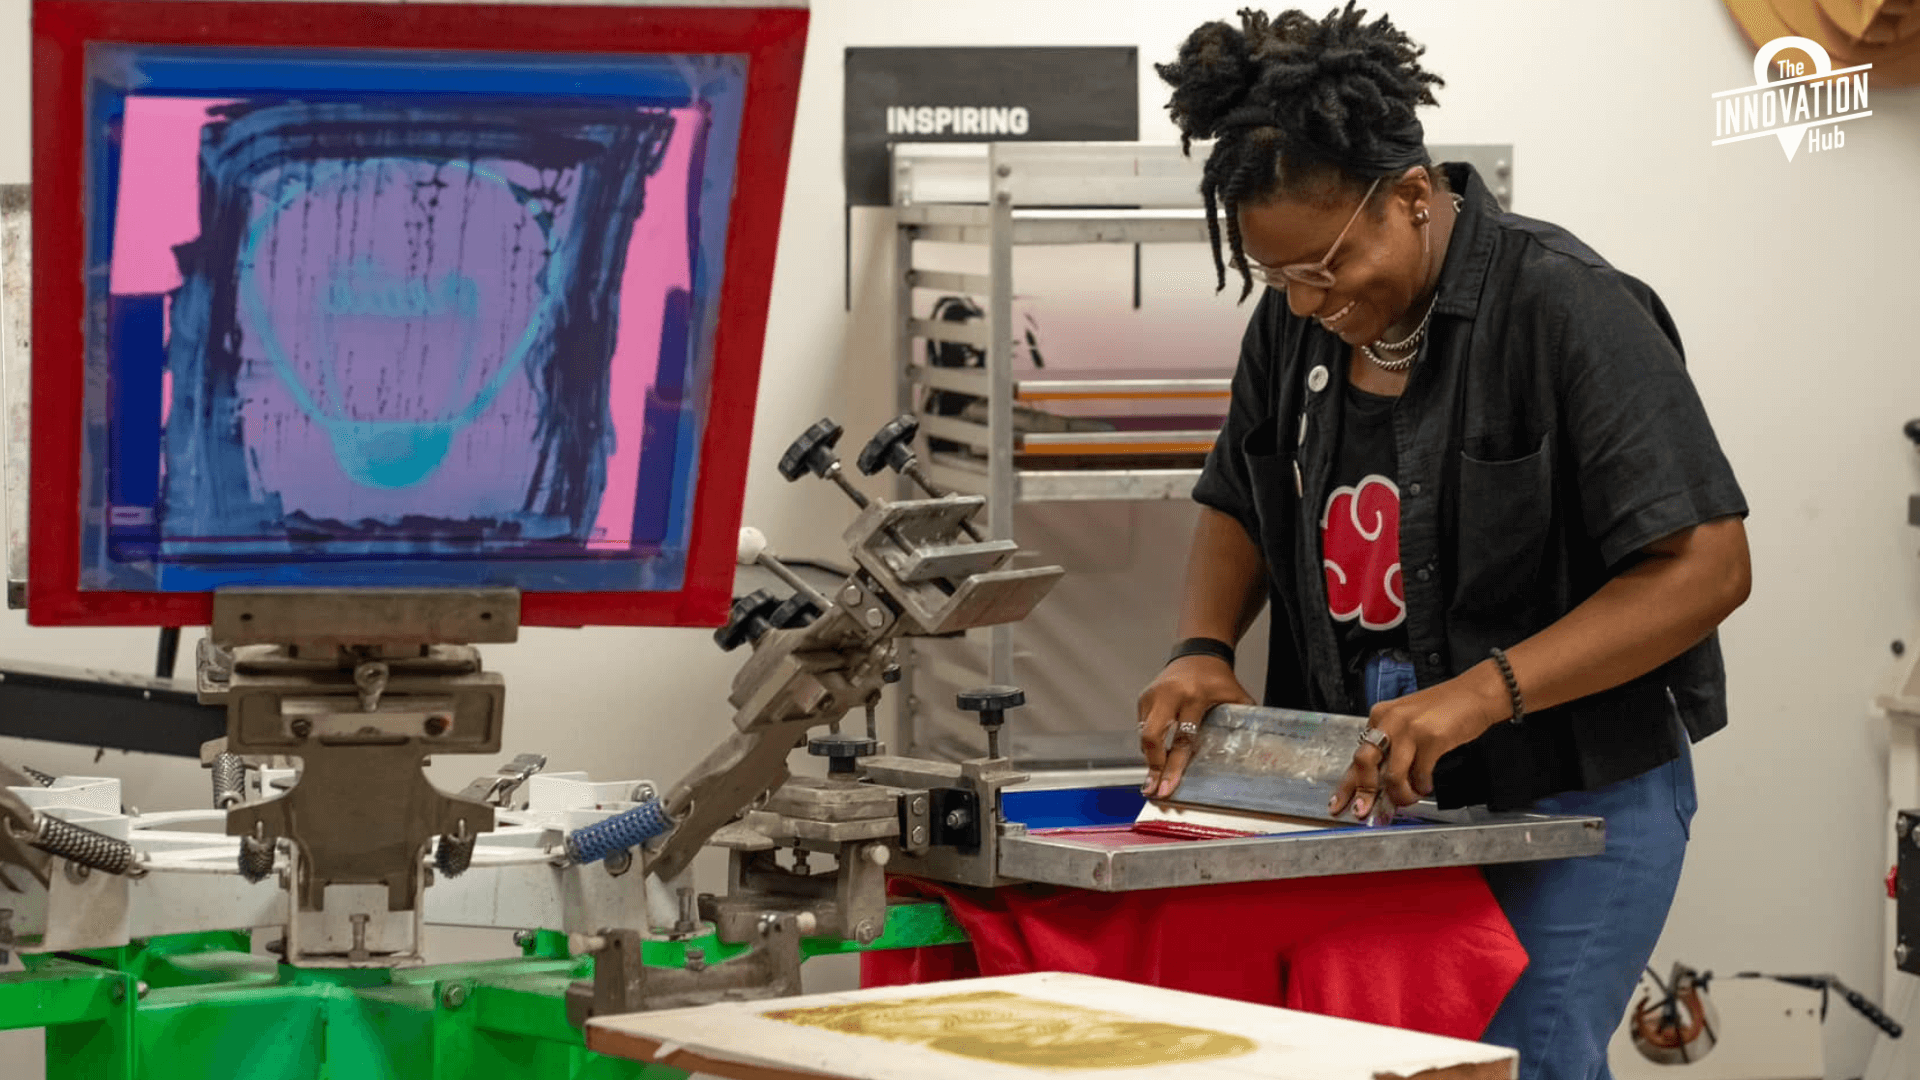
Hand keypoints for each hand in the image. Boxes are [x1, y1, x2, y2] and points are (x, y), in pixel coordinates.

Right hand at [1137, 656, 1254, 799]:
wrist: (1198, 653)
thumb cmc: (1218, 679)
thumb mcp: (1235, 697)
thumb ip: (1242, 722)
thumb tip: (1253, 754)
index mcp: (1193, 697)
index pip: (1181, 738)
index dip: (1174, 766)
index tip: (1168, 788)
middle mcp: (1168, 696)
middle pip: (1152, 738)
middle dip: (1153, 766)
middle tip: (1154, 789)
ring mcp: (1152, 696)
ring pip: (1144, 736)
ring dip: (1150, 759)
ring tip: (1153, 780)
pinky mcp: (1143, 698)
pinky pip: (1143, 728)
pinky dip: (1150, 745)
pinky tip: (1155, 759)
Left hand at [1329, 661, 1508, 820]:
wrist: (1476, 694)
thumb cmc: (1444, 709)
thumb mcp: (1408, 722)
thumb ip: (1392, 748)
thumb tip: (1380, 785)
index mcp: (1380, 716)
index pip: (1356, 755)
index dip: (1347, 785)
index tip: (1339, 805)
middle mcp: (1390, 720)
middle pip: (1364, 762)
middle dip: (1366, 793)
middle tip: (1369, 811)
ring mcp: (1409, 729)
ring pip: (1392, 775)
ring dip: (1401, 795)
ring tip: (1410, 797)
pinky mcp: (1431, 738)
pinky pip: (1419, 774)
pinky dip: (1422, 786)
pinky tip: (1427, 785)